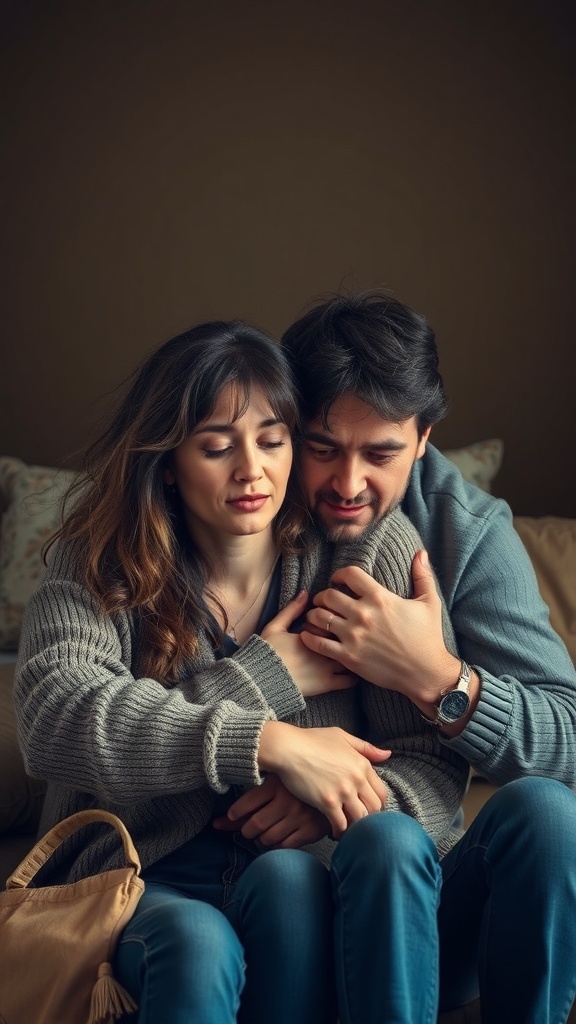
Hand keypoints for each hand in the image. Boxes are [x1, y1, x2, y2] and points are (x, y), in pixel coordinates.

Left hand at [213, 774, 330, 847]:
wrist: (332, 789)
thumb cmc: (296, 785)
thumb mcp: (274, 781)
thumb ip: (250, 798)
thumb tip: (217, 821)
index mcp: (276, 783)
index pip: (244, 805)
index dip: (234, 815)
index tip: (234, 816)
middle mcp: (287, 800)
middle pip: (253, 825)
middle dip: (246, 831)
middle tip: (248, 827)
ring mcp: (299, 817)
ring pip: (266, 839)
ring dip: (259, 840)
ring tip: (263, 832)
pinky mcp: (310, 831)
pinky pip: (283, 846)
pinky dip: (275, 845)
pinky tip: (278, 837)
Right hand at [258, 721, 389, 837]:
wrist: (287, 747)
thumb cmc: (311, 740)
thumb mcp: (342, 737)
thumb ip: (366, 747)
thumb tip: (387, 754)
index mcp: (362, 764)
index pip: (381, 792)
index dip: (376, 804)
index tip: (367, 809)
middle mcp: (357, 779)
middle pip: (374, 808)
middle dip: (368, 818)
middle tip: (358, 822)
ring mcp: (343, 791)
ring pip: (360, 819)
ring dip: (355, 826)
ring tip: (348, 829)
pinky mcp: (327, 802)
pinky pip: (341, 824)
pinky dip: (339, 831)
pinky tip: (334, 832)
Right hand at [262, 590, 357, 696]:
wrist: (261, 680)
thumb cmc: (267, 652)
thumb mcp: (276, 626)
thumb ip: (292, 610)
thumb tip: (306, 593)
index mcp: (314, 633)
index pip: (337, 622)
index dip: (341, 622)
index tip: (340, 623)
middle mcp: (324, 648)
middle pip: (348, 639)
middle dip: (351, 639)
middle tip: (352, 639)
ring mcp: (327, 667)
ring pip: (352, 658)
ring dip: (354, 656)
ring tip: (354, 655)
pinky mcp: (327, 684)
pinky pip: (350, 680)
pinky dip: (354, 676)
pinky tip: (352, 672)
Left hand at [301, 550, 460, 705]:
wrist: (426, 673)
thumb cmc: (428, 638)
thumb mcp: (430, 603)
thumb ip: (423, 576)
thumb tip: (421, 552)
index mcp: (380, 598)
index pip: (349, 575)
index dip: (339, 574)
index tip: (338, 580)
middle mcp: (364, 614)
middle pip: (329, 595)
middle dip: (323, 595)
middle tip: (324, 600)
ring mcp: (354, 636)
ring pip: (320, 617)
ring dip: (314, 614)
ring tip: (316, 615)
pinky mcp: (348, 657)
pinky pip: (319, 643)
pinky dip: (309, 636)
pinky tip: (308, 634)